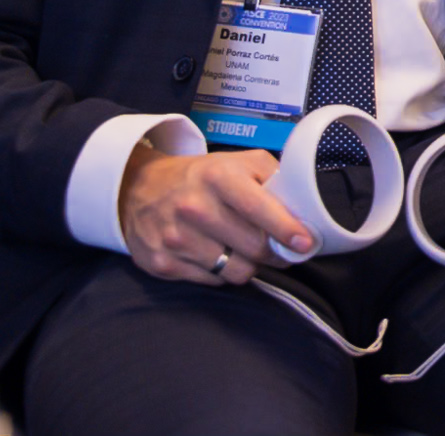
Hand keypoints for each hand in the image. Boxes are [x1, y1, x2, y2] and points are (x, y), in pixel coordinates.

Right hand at [119, 145, 311, 285]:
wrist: (138, 190)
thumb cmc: (200, 177)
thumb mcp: (236, 162)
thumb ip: (272, 176)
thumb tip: (302, 206)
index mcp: (218, 177)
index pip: (260, 209)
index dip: (287, 229)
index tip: (306, 242)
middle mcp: (194, 208)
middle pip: (254, 247)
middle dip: (276, 252)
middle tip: (283, 249)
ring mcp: (176, 239)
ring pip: (237, 271)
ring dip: (251, 265)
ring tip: (248, 251)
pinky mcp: (163, 264)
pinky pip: (213, 281)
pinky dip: (224, 272)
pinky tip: (219, 255)